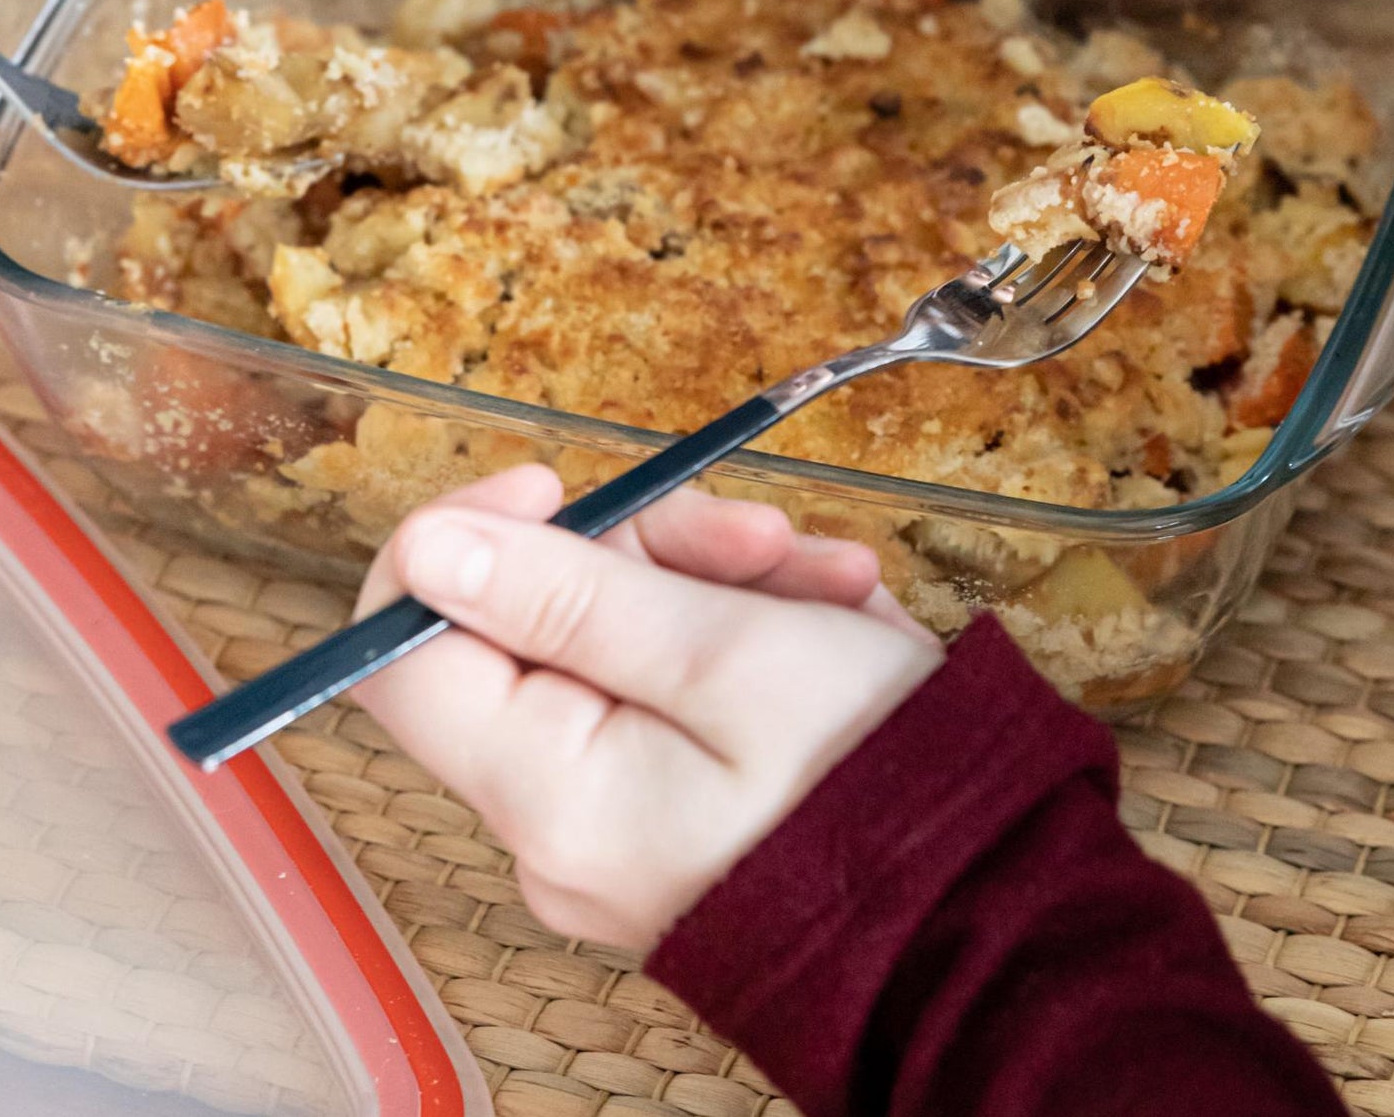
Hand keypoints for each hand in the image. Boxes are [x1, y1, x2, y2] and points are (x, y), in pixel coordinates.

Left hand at [352, 465, 941, 950]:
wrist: (990, 907)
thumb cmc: (874, 779)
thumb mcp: (726, 649)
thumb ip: (568, 597)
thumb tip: (430, 548)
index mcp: (545, 791)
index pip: (403, 648)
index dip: (462, 539)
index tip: (559, 486)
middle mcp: (553, 826)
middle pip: (530, 628)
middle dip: (648, 551)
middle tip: (761, 538)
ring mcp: (611, 829)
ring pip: (612, 644)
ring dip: (715, 581)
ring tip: (828, 584)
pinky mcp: (668, 823)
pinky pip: (666, 696)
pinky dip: (741, 638)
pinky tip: (826, 622)